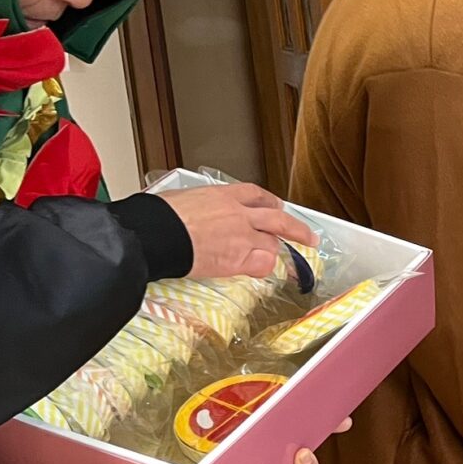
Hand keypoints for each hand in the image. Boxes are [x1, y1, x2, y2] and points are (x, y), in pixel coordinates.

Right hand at [158, 183, 318, 278]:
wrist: (153, 233)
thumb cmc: (156, 217)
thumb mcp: (179, 199)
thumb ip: (197, 205)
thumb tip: (189, 211)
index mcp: (221, 194)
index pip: (255, 194)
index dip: (269, 202)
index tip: (275, 206)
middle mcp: (238, 214)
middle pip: (279, 218)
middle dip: (297, 229)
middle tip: (309, 237)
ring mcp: (242, 236)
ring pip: (273, 243)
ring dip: (273, 251)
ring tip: (279, 261)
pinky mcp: (238, 258)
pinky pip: (263, 264)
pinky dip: (264, 267)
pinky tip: (261, 269)